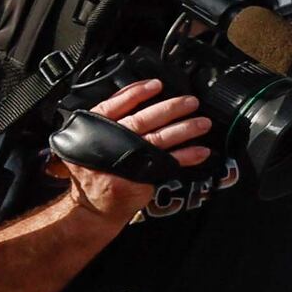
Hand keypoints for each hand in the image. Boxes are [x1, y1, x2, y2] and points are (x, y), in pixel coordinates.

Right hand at [48, 77, 211, 223]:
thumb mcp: (88, 140)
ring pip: (158, 139)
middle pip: (142, 120)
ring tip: (203, 123)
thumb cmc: (94, 169)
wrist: (92, 206)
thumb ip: (108, 117)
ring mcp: (125, 161)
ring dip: (185, 129)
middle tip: (190, 102)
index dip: (136, 93)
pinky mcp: (139, 177)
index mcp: (94, 130)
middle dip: (170, 109)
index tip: (157, 85)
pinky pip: (167, 162)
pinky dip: (186, 156)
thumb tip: (139, 92)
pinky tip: (201, 151)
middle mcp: (109, 143)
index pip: (114, 105)